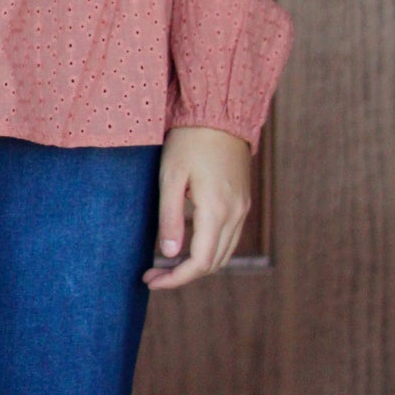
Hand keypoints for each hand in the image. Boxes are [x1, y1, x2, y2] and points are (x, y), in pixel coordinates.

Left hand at [144, 126, 251, 289]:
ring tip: (165, 263)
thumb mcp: (170, 177)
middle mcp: (235, 214)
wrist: (220, 114)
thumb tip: (168, 255)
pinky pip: (228, 237)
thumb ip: (170, 218)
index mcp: (216, 210)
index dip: (176, 279)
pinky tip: (185, 242)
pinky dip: (208, 248)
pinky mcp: (243, 201)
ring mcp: (242, 208)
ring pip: (223, 253)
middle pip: (213, 263)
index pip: (200, 262)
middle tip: (153, 274)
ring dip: (196, 264)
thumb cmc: (189, 141)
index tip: (151, 281)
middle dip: (183, 275)